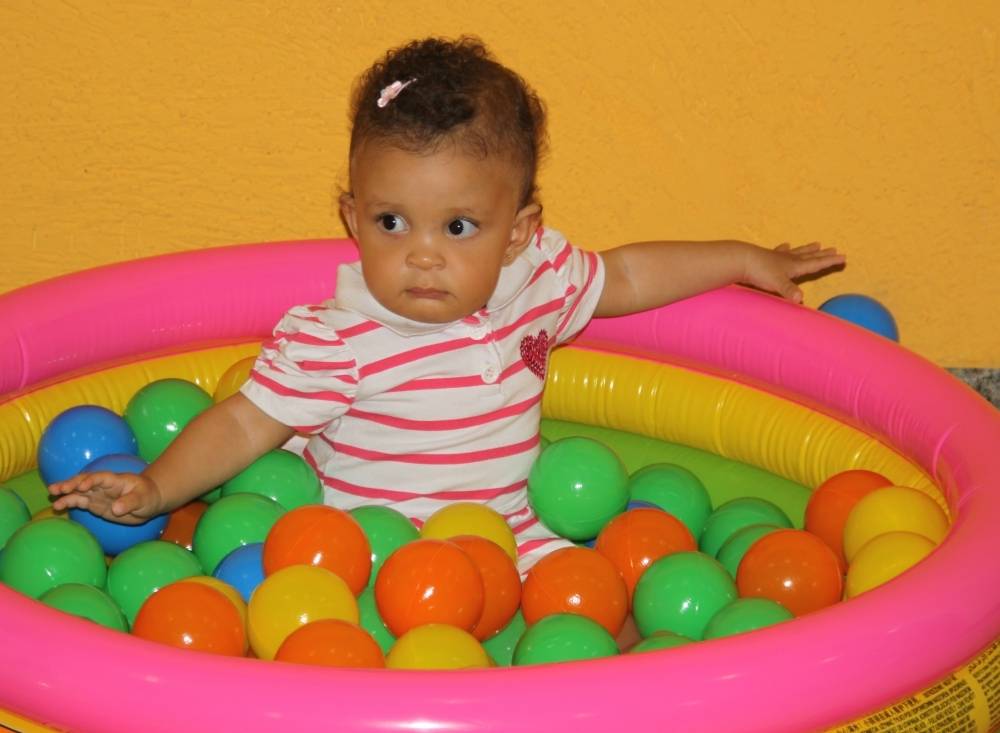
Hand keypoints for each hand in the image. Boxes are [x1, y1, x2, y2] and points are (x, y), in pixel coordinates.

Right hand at [48, 471, 164, 524]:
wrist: (148, 501)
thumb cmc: (148, 496)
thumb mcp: (143, 499)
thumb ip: (130, 502)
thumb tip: (116, 508)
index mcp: (115, 480)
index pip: (101, 478)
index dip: (90, 480)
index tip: (81, 486)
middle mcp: (103, 486)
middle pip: (84, 482)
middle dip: (71, 484)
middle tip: (57, 489)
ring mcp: (97, 494)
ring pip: (78, 492)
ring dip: (66, 494)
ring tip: (53, 498)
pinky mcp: (95, 504)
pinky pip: (79, 502)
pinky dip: (69, 503)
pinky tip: (58, 506)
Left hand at [743, 242, 845, 302]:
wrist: (739, 259)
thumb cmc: (759, 272)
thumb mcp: (777, 284)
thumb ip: (789, 291)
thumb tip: (801, 299)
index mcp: (794, 266)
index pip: (816, 264)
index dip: (830, 262)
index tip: (843, 257)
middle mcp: (788, 260)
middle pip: (809, 256)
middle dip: (823, 255)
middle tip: (834, 249)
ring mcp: (777, 257)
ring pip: (797, 252)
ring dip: (807, 249)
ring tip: (816, 244)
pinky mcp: (765, 256)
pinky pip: (779, 252)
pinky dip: (784, 249)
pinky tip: (785, 245)